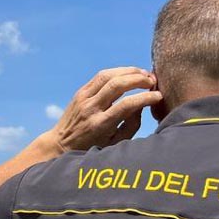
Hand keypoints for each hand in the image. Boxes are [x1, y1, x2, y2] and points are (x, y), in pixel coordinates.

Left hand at [42, 67, 162, 153]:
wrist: (60, 144)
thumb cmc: (91, 147)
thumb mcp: (114, 144)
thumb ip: (131, 125)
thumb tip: (141, 104)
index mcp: (99, 125)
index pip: (126, 105)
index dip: (145, 98)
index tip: (158, 96)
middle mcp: (90, 109)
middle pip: (117, 85)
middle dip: (139, 79)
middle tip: (153, 81)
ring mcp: (83, 98)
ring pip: (108, 76)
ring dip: (129, 71)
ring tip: (144, 75)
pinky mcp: (80, 92)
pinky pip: (101, 76)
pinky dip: (118, 71)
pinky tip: (129, 74)